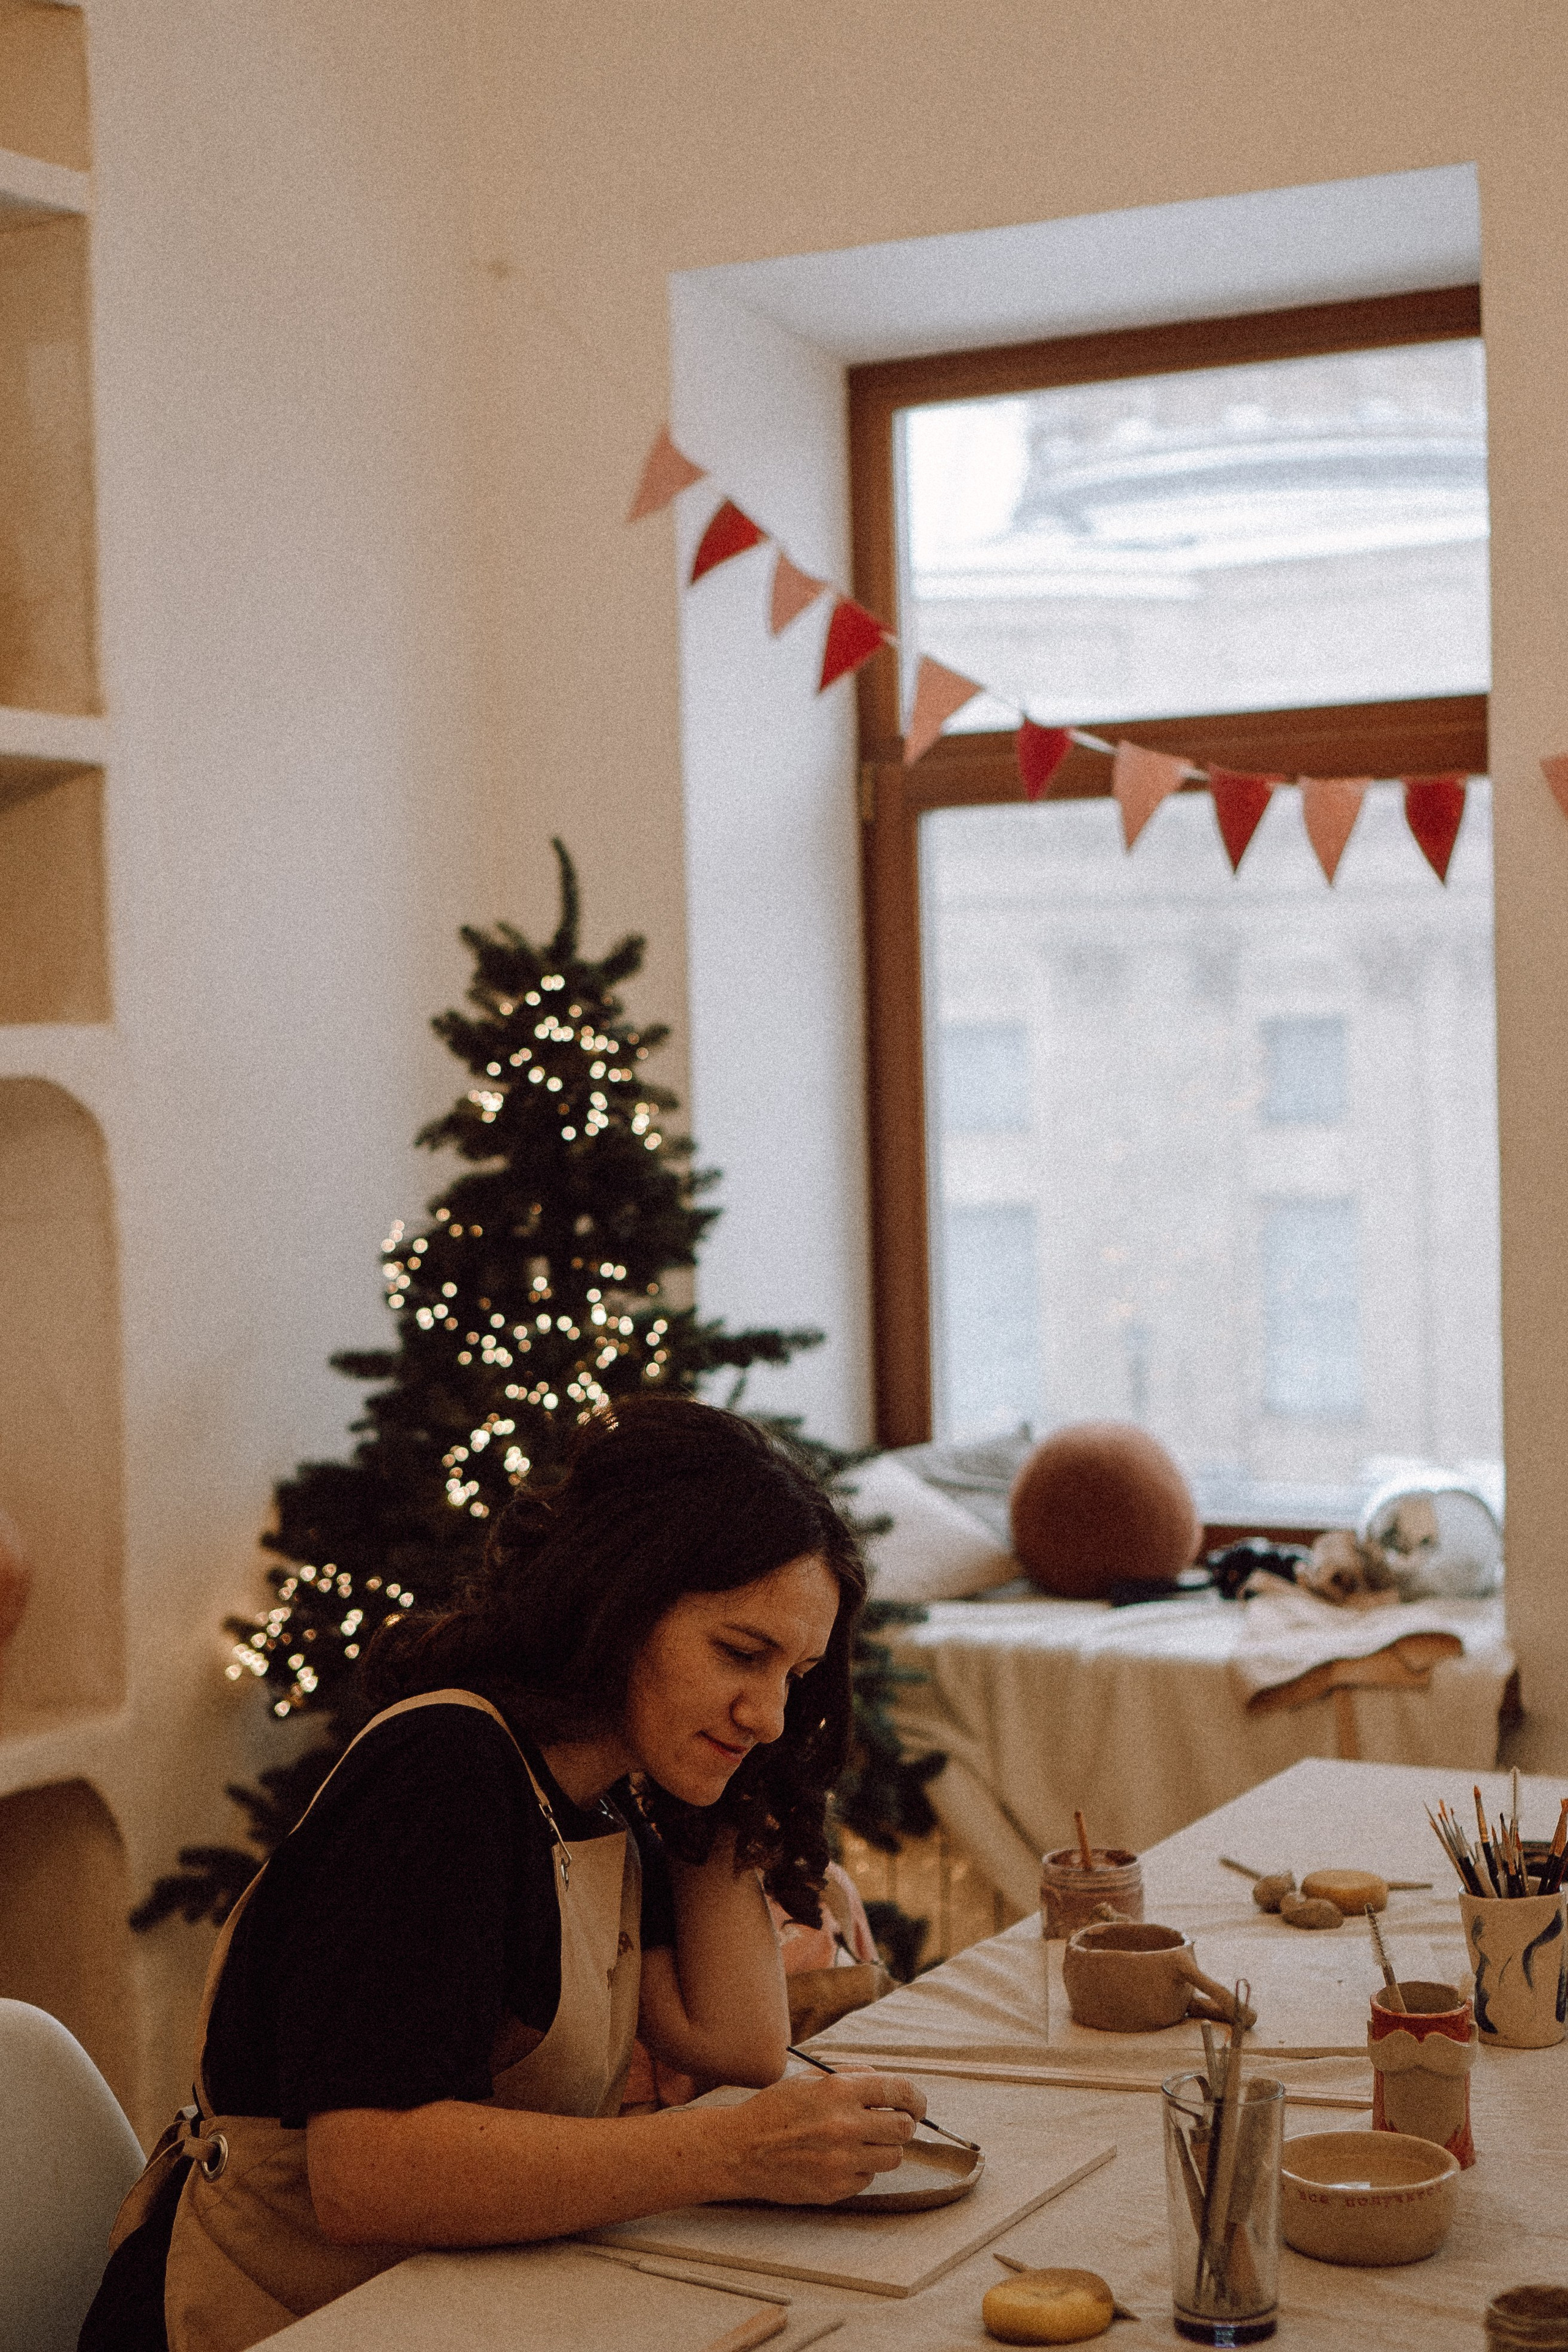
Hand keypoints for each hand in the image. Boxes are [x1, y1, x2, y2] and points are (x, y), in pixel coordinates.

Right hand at [706, 2072, 926, 2205]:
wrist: (740, 2150)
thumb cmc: (775, 2111)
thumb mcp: (809, 2080)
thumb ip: (851, 2077)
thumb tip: (884, 2083)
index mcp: (839, 2090)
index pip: (899, 2091)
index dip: (916, 2098)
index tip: (917, 2105)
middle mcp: (845, 2125)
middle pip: (904, 2128)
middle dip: (902, 2124)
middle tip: (891, 2124)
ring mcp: (841, 2160)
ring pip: (892, 2157)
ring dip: (883, 2149)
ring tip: (861, 2143)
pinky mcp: (835, 2187)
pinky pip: (867, 2179)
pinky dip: (860, 2170)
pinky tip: (838, 2161)